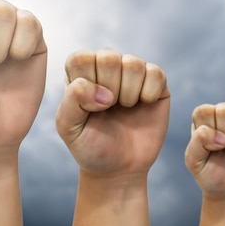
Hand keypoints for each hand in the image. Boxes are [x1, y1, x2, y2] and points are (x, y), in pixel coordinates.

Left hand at [56, 49, 169, 176]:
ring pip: (132, 64)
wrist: (118, 168)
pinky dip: (149, 93)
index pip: (81, 59)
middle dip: (108, 89)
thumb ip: (73, 100)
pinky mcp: (156, 82)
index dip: (88, 84)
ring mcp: (131, 72)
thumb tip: (104, 93)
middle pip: (108, 57)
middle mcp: (104, 66)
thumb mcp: (68, 126)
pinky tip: (143, 106)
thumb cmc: (89, 144)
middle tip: (108, 108)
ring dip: (128, 93)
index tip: (90, 107)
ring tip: (124, 108)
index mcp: (79, 72)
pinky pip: (156, 73)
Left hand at [185, 103, 224, 199]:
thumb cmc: (209, 175)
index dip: (209, 130)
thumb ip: (198, 142)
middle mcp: (221, 117)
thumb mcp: (194, 161)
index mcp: (202, 121)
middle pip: (224, 110)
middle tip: (224, 148)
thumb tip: (221, 136)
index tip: (211, 147)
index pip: (204, 111)